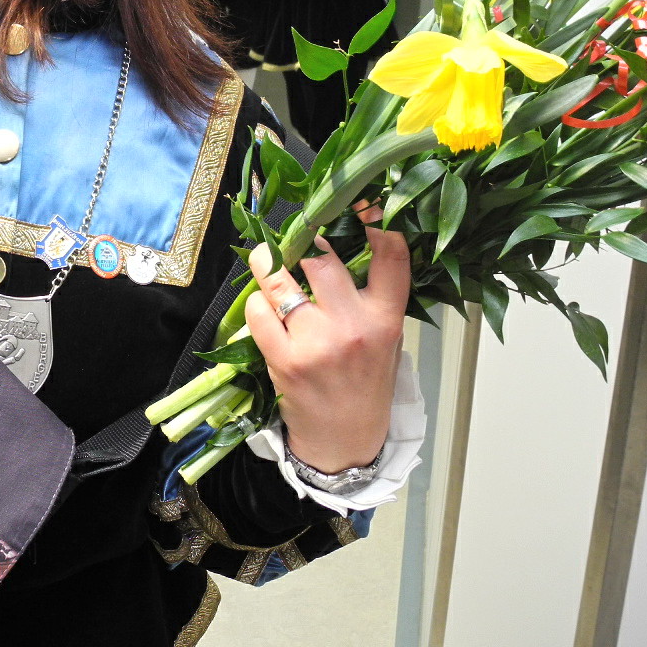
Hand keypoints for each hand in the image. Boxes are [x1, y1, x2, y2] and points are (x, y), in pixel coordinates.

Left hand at [245, 203, 407, 473]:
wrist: (346, 441)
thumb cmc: (365, 383)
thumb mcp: (385, 337)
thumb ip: (373, 295)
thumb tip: (344, 240)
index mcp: (386, 319)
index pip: (391, 256)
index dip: (374, 221)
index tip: (355, 204)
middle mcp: (354, 328)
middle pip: (322, 259)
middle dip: (303, 241)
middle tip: (295, 236)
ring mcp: (317, 344)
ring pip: (282, 282)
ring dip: (269, 266)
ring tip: (265, 259)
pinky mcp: (285, 361)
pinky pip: (259, 312)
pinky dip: (256, 303)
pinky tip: (263, 306)